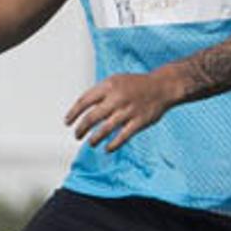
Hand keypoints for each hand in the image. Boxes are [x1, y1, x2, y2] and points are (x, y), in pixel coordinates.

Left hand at [65, 70, 182, 151]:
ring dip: (94, 139)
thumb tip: (81, 109)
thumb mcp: (114, 81)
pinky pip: (122, 137)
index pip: (84, 101)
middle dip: (81, 129)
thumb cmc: (136, 85)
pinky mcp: (139, 122)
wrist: (162, 86)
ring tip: (91, 142)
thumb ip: (99, 93)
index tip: (68, 122)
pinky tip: (107, 149)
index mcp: (108, 86)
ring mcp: (128, 111)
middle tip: (77, 135)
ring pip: (105, 129)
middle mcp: (117, 98)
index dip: (73, 114)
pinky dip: (113, 145)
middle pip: (91, 118)